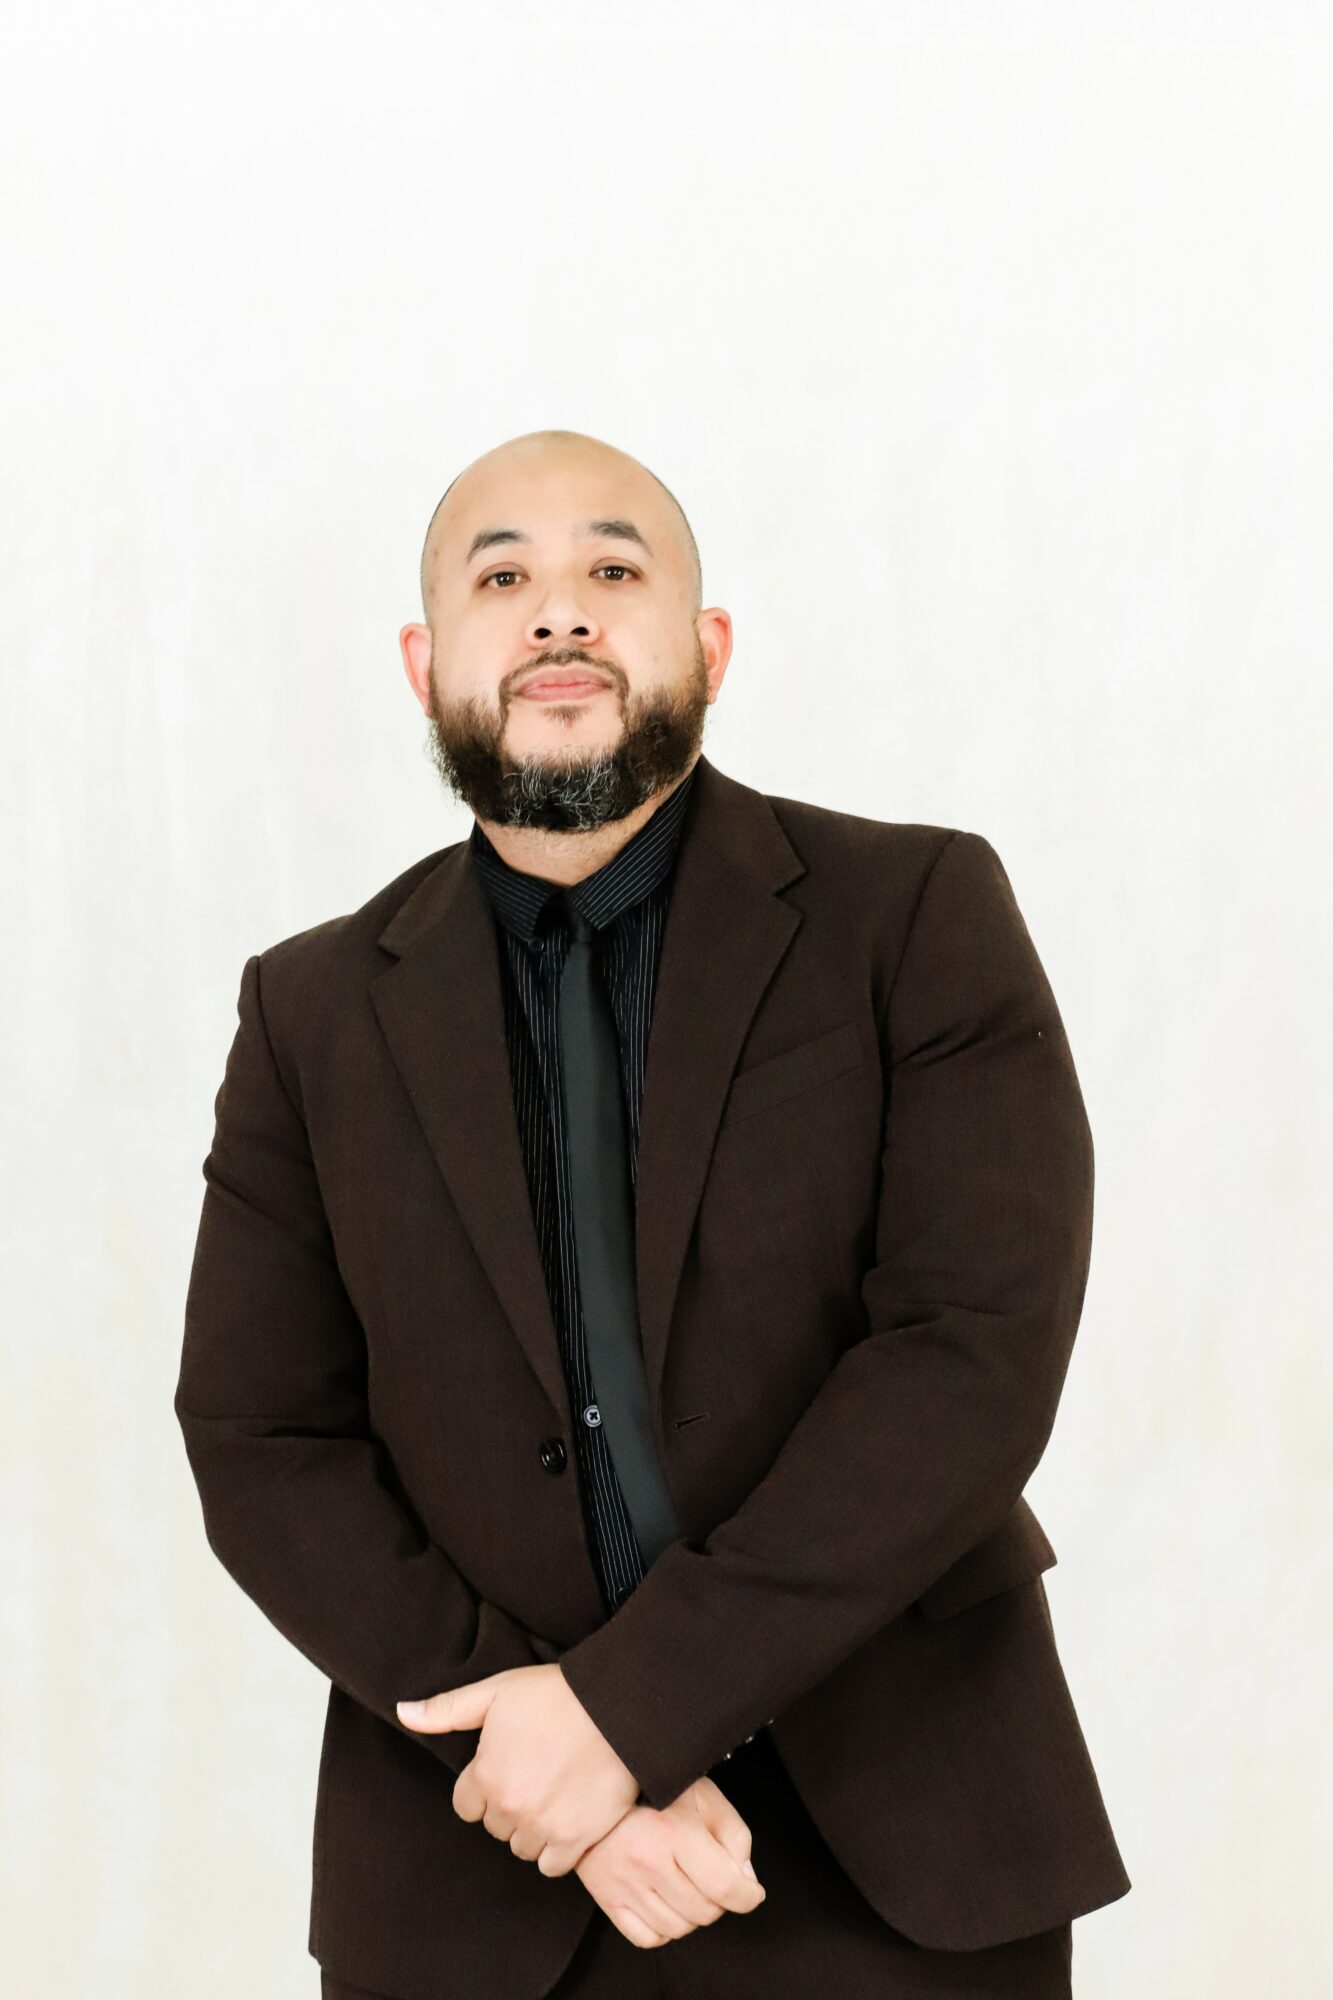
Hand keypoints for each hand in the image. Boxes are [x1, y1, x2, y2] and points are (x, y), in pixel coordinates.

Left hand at [396, 1663, 639, 1874]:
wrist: (618, 1707)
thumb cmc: (556, 1694)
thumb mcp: (496, 1691)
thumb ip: (447, 1710)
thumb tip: (402, 1713)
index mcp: (485, 1775)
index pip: (466, 1805)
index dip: (484, 1785)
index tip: (507, 1766)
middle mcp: (509, 1808)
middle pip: (494, 1826)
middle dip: (508, 1805)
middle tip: (534, 1774)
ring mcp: (543, 1827)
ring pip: (521, 1847)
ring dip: (531, 1827)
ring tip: (553, 1794)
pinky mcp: (576, 1841)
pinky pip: (551, 1866)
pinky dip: (556, 1849)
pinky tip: (567, 1818)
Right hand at [575, 1775, 766, 1949]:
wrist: (596, 1792)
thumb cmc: (656, 1792)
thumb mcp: (704, 1797)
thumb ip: (735, 1836)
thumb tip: (745, 1879)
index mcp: (675, 1832)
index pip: (724, 1886)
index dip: (747, 1896)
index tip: (752, 1892)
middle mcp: (648, 1862)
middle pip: (704, 1912)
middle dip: (720, 1900)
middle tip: (714, 1879)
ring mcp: (625, 1885)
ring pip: (679, 1928)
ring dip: (693, 1915)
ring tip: (689, 1886)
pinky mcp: (608, 1900)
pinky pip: (649, 1938)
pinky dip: (665, 1928)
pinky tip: (667, 1902)